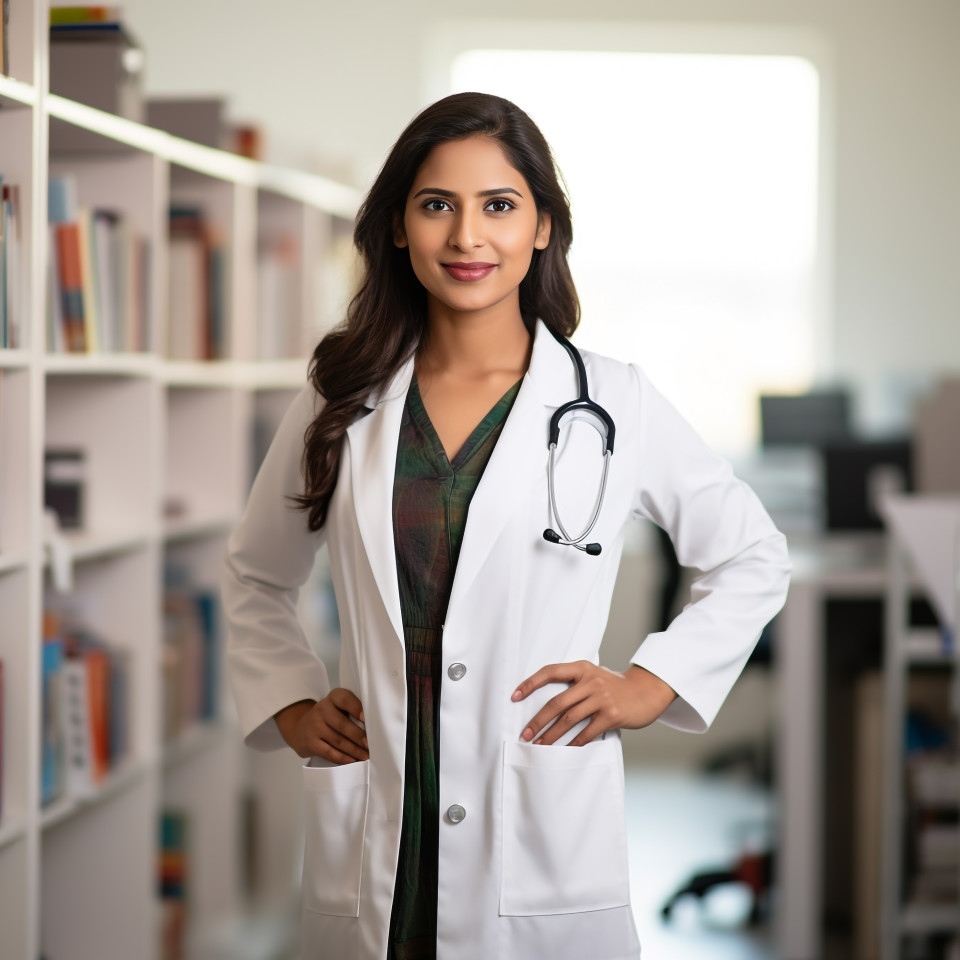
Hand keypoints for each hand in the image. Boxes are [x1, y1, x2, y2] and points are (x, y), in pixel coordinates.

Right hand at [274, 689, 368, 761]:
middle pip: (342, 724)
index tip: (367, 719)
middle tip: (371, 745)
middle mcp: (321, 709)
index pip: (344, 699)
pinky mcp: (310, 742)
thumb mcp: (338, 707)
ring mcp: (314, 726)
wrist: (301, 728)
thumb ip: (352, 711)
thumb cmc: (329, 717)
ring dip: (354, 750)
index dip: (356, 708)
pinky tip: (352, 760)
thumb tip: (372, 727)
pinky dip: (343, 758)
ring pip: (338, 740)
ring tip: (366, 755)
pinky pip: (329, 752)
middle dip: (359, 736)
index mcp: (333, 697)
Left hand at [511, 662, 676, 745]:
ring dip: (551, 736)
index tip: (515, 696)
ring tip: (539, 746)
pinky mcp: (611, 715)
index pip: (550, 672)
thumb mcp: (594, 675)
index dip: (530, 683)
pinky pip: (586, 732)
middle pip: (556, 703)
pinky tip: (564, 750)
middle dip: (538, 721)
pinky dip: (573, 743)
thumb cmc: (615, 686)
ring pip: (568, 719)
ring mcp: (601, 698)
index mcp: (582, 668)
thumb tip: (546, 703)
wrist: (647, 691)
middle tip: (525, 734)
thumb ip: (574, 683)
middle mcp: (590, 681)